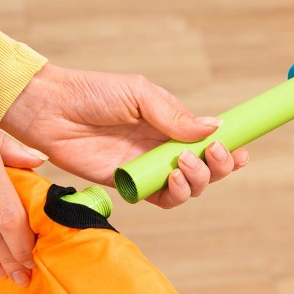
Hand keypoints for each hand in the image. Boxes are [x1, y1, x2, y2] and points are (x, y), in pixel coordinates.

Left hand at [1, 64, 248, 207]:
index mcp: (169, 122)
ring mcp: (146, 167)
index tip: (241, 150)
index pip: (208, 139)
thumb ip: (174, 115)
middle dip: (218, 166)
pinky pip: (161, 199)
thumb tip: (214, 128)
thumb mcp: (138, 94)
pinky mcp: (128, 185)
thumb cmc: (92, 93)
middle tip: (211, 154)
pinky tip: (171, 180)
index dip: (229, 148)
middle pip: (206, 168)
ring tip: (183, 163)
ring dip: (197, 180)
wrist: (51, 110)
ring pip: (188, 187)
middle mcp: (161, 147)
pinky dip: (174, 195)